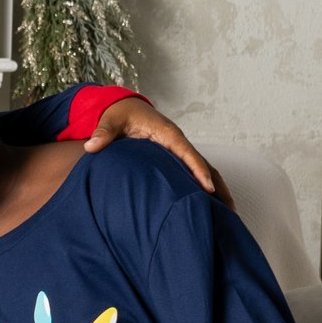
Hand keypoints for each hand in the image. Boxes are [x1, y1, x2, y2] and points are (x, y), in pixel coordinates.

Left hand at [86, 95, 232, 206]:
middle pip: (204, 164)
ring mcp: (179, 150)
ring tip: (228, 215)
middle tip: (230, 210)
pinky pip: (193, 172)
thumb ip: (102, 134)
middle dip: (218, 186)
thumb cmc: (119, 114)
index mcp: (167, 133)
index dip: (198, 170)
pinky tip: (209, 206)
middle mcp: (178, 142)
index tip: (208, 189)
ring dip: (216, 189)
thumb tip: (91, 146)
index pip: (187, 153)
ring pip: (204, 170)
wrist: (125, 107)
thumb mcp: (110, 121)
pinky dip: (204, 187)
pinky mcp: (175, 158)